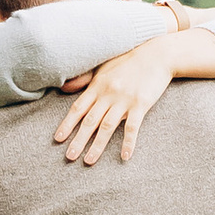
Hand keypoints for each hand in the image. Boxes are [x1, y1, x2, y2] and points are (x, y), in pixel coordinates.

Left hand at [53, 32, 182, 165]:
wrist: (157, 53)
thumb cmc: (129, 60)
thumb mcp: (104, 67)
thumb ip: (85, 79)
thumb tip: (64, 88)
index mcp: (97, 86)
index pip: (78, 108)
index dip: (67, 124)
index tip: (58, 139)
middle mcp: (108, 94)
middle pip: (89, 121)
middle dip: (78, 140)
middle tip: (69, 157)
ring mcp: (124, 100)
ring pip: (106, 127)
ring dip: (97, 146)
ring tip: (89, 161)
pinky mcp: (141, 104)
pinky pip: (132, 127)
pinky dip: (128, 142)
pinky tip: (124, 156)